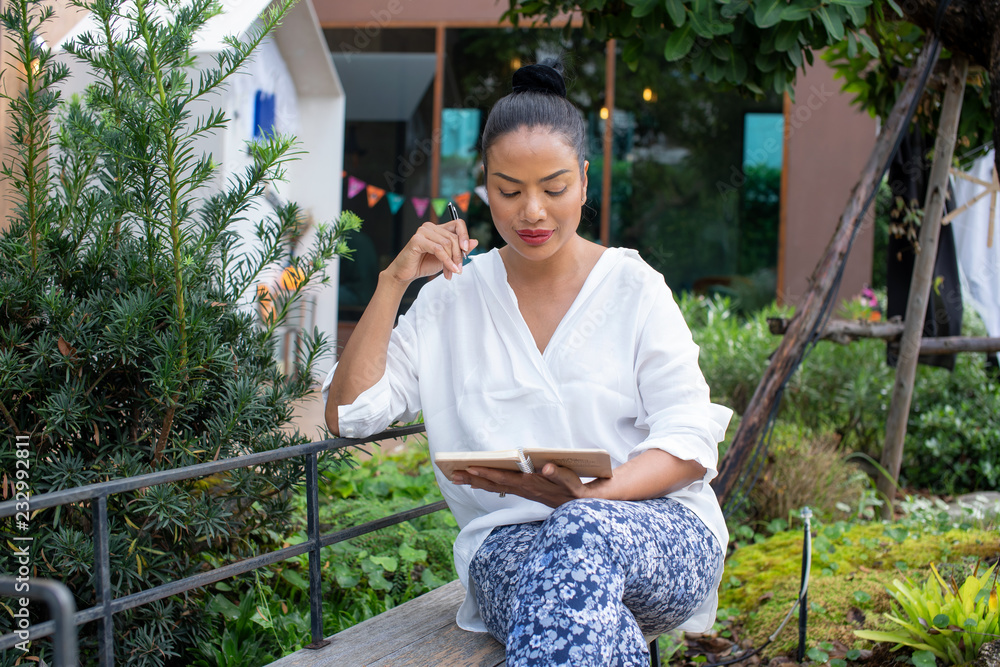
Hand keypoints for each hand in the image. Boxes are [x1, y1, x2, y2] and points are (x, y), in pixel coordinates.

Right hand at [385, 219, 478, 283]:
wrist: (406, 274)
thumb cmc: (424, 264)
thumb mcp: (447, 258)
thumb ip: (459, 250)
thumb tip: (475, 241)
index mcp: (438, 228)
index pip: (458, 224)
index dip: (465, 235)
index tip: (466, 250)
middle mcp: (430, 227)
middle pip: (454, 237)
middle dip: (458, 255)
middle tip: (458, 269)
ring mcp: (423, 231)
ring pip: (447, 243)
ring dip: (452, 260)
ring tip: (451, 272)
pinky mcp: (417, 240)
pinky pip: (438, 249)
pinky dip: (446, 261)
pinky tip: (449, 271)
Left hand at [452, 463, 589, 507]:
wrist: (580, 504)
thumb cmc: (574, 489)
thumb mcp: (570, 481)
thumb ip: (558, 473)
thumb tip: (545, 466)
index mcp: (530, 484)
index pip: (504, 479)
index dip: (486, 473)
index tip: (470, 467)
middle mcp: (523, 489)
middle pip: (493, 484)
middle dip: (473, 478)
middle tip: (453, 475)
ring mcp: (523, 491)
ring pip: (495, 487)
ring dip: (476, 482)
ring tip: (458, 478)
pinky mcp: (525, 491)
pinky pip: (501, 487)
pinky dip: (487, 484)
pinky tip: (477, 483)